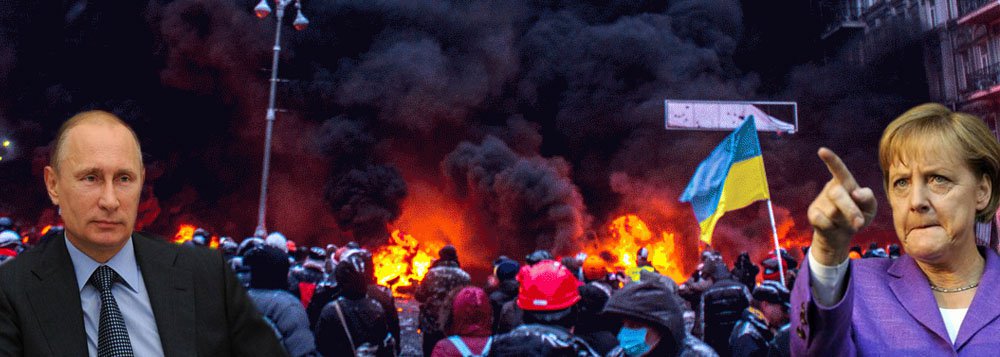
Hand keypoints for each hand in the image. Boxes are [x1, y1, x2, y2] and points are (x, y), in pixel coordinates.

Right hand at [807, 148, 877, 264]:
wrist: (841, 236)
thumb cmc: (858, 217)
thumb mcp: (870, 209)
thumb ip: (868, 199)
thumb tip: (855, 193)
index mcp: (847, 183)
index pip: (840, 170)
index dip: (832, 160)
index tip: (822, 150)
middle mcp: (832, 188)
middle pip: (837, 194)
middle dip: (850, 210)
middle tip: (859, 223)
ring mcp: (821, 200)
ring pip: (833, 211)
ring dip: (844, 222)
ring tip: (845, 224)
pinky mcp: (812, 213)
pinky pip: (824, 221)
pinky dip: (833, 228)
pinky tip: (832, 227)